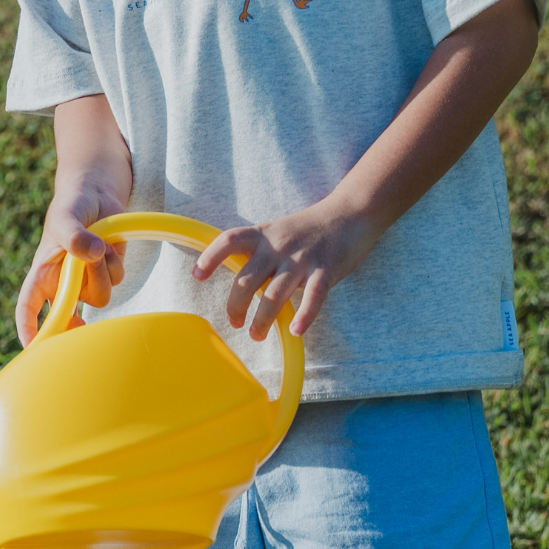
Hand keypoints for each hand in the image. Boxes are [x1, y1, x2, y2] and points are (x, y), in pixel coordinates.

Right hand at [16, 184, 126, 346]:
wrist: (97, 194)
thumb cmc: (72, 205)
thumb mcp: (68, 216)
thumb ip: (75, 235)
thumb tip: (92, 254)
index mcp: (42, 275)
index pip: (28, 307)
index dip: (28, 328)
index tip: (31, 346)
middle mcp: (63, 283)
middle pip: (69, 316)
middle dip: (77, 320)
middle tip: (80, 324)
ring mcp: (86, 281)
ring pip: (99, 297)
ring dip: (102, 273)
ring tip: (97, 246)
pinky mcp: (107, 273)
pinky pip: (116, 281)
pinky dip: (114, 263)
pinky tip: (107, 245)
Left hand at [191, 199, 379, 341]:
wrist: (350, 213)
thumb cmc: (310, 229)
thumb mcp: (278, 232)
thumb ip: (260, 254)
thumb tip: (240, 284)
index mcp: (264, 235)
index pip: (230, 241)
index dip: (210, 257)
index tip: (197, 275)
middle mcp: (279, 246)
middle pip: (247, 279)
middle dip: (236, 306)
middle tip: (235, 323)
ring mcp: (302, 258)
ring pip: (274, 294)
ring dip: (262, 320)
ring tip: (256, 334)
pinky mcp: (326, 270)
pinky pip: (313, 297)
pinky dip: (304, 316)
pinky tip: (295, 331)